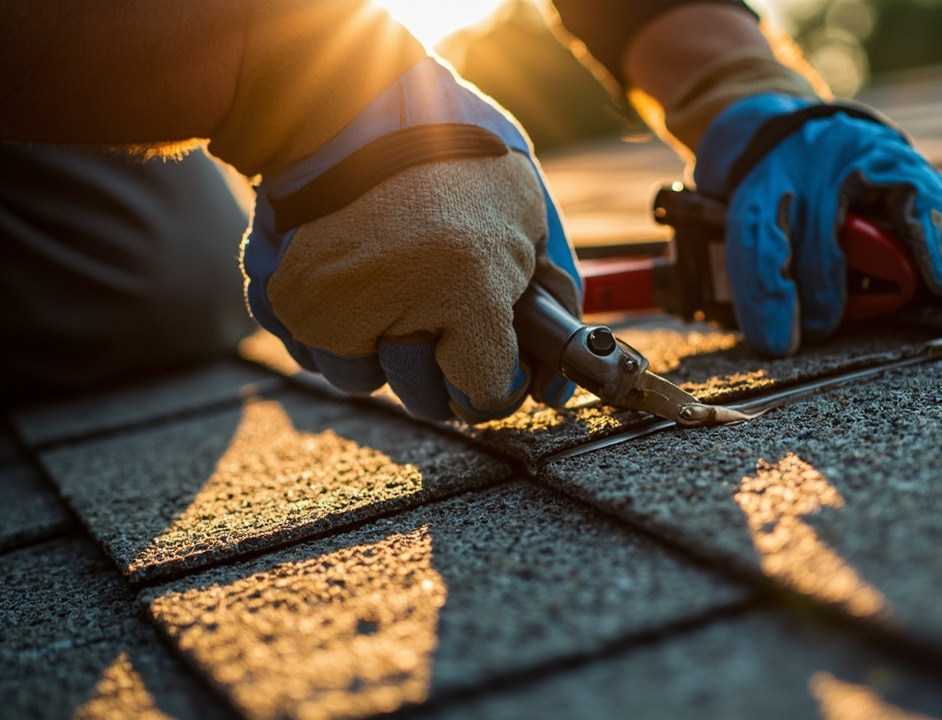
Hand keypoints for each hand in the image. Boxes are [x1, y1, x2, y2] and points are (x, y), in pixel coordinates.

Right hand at [242, 59, 580, 421]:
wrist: (356, 104)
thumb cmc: (456, 157)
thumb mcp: (529, 219)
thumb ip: (553, 302)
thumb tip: (556, 386)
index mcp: (466, 285)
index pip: (485, 394)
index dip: (501, 378)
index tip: (501, 355)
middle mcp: (392, 303)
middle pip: (426, 398)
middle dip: (444, 362)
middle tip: (445, 305)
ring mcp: (329, 306)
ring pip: (366, 380)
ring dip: (386, 349)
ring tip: (399, 285)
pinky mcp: (286, 299)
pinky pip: (315, 354)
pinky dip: (337, 330)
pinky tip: (357, 283)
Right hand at [693, 94, 941, 355]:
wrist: (767, 132)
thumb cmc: (851, 172)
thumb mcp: (905, 186)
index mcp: (893, 163)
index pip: (927, 198)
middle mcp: (844, 161)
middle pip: (840, 225)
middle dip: (853, 272)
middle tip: (856, 316)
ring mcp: (794, 176)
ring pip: (800, 234)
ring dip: (809, 288)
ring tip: (814, 331)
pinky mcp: (751, 199)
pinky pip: (756, 249)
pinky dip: (765, 297)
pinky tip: (774, 338)